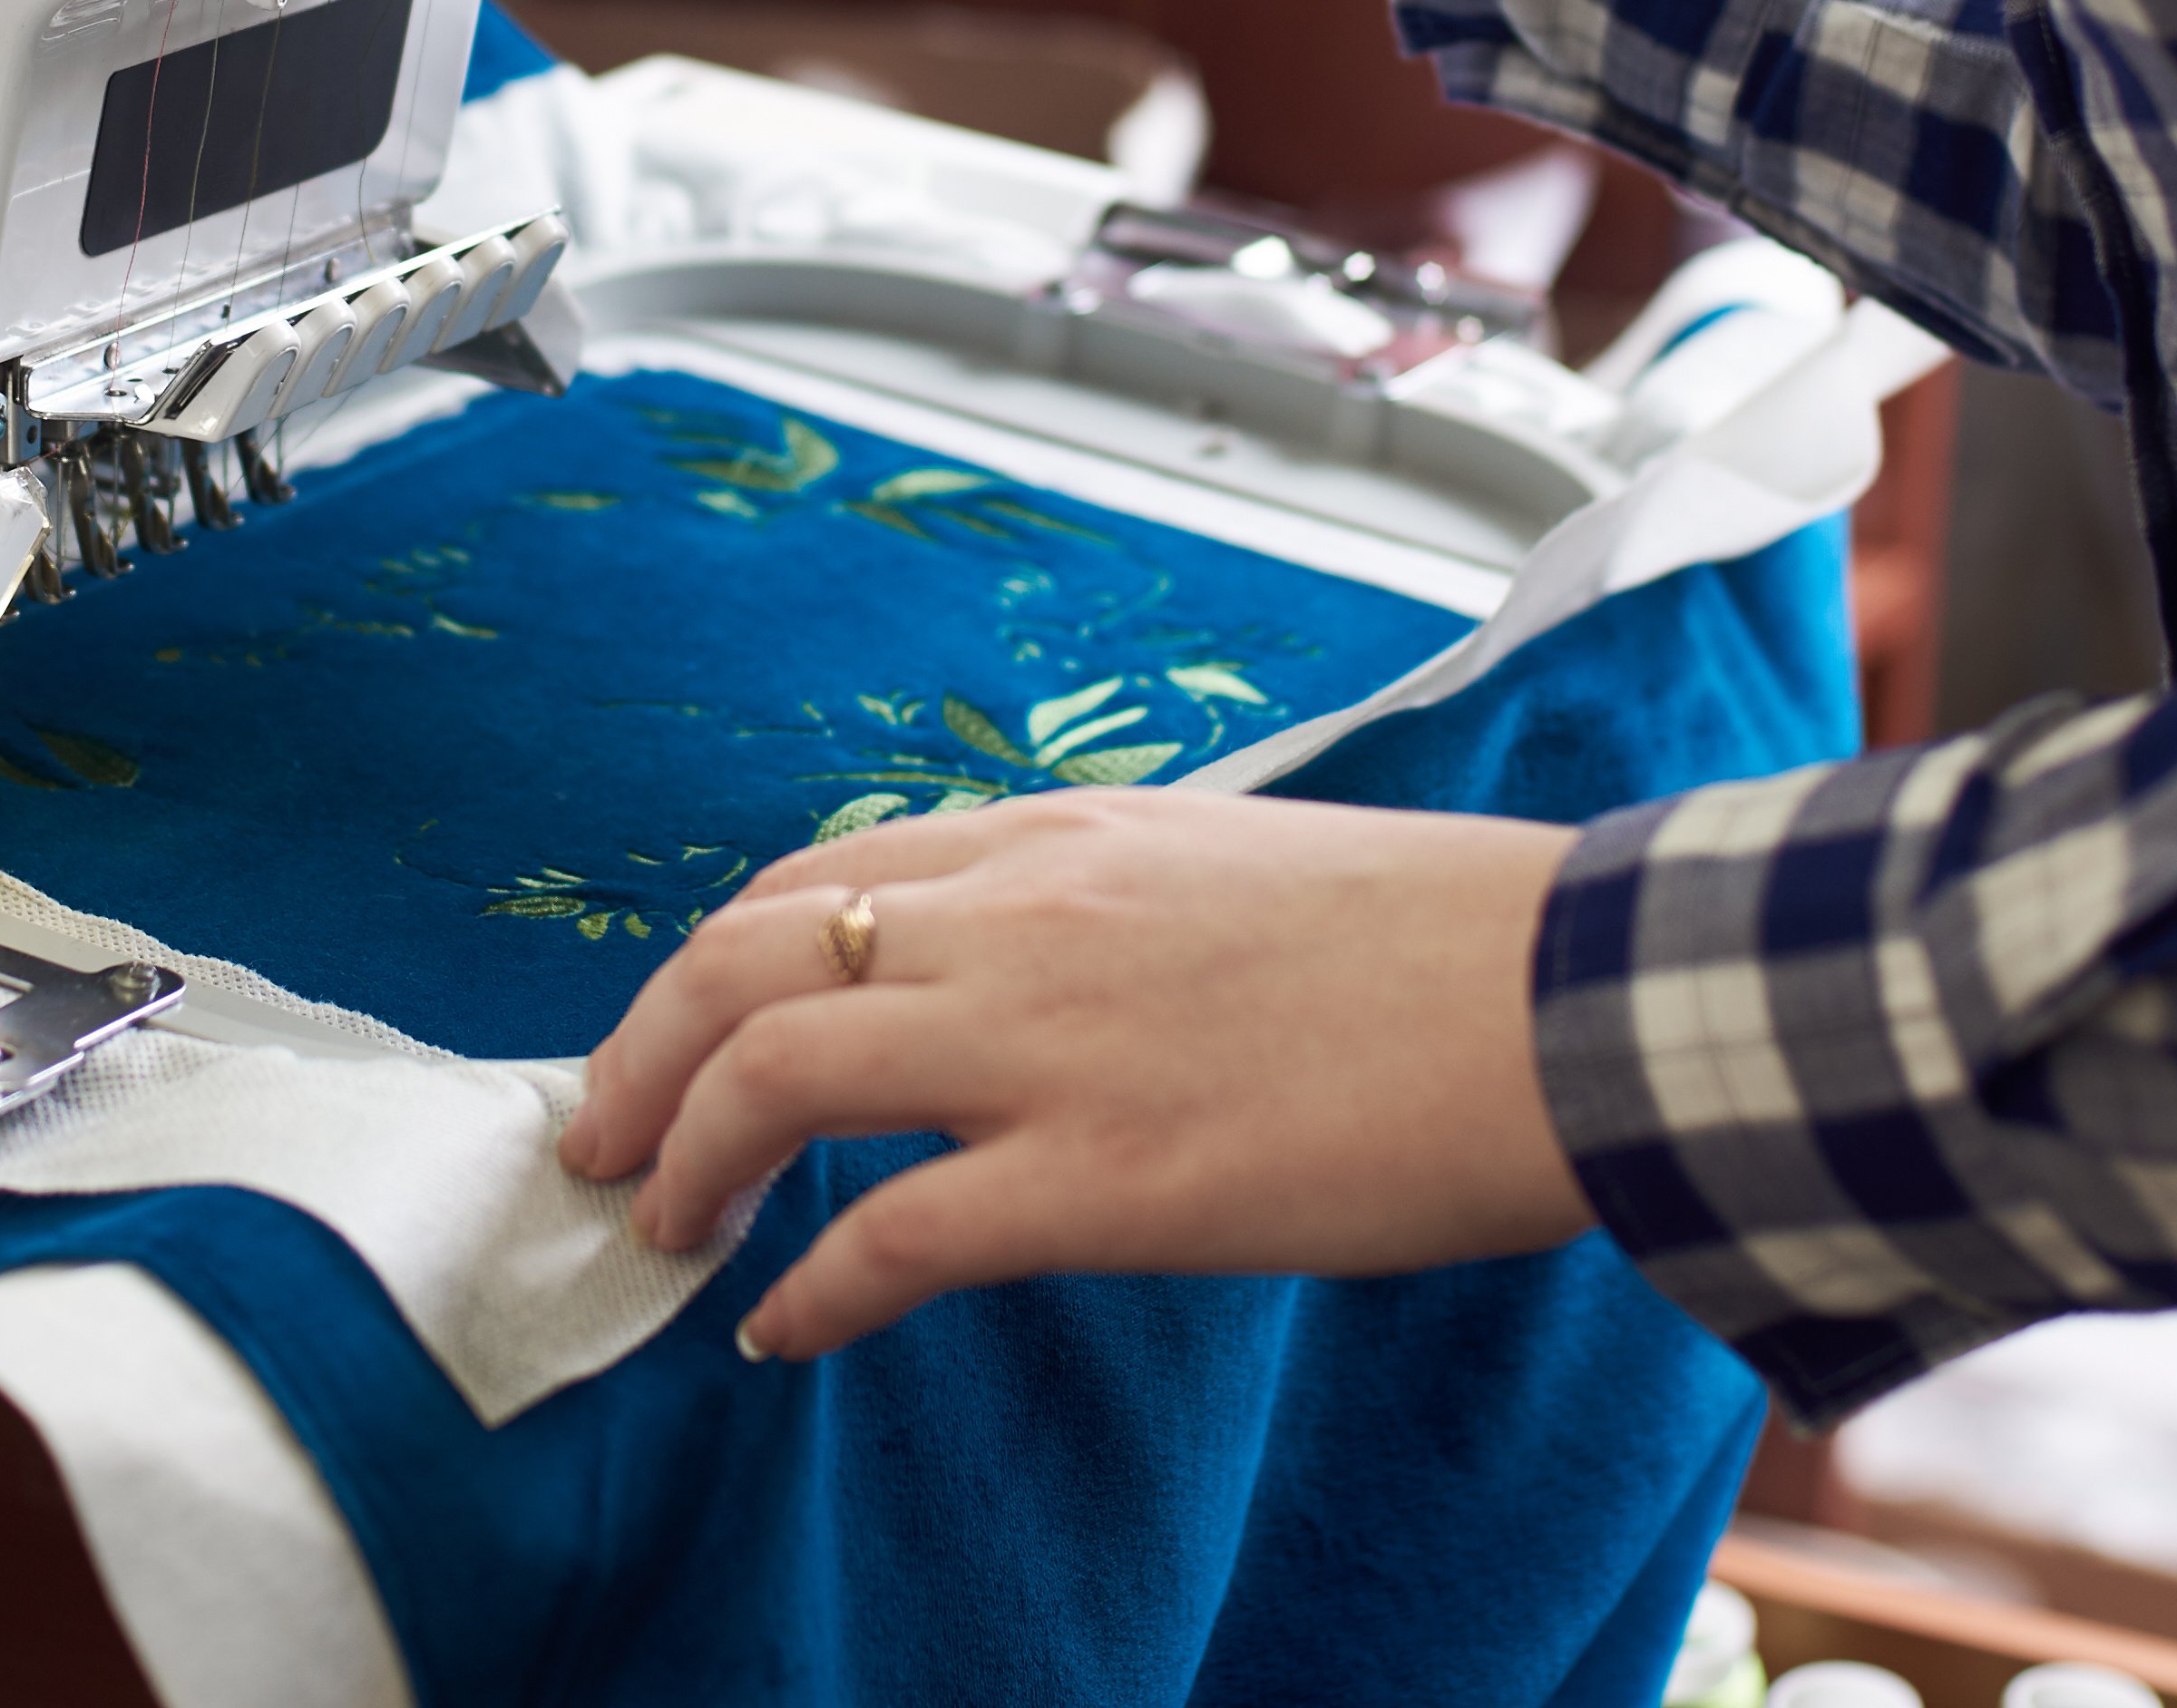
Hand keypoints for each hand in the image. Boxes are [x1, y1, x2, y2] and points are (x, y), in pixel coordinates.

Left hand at [558, 789, 1591, 1357]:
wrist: (1573, 998)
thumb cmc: (1447, 940)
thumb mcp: (1244, 861)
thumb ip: (1125, 903)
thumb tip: (1070, 966)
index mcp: (1066, 839)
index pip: (823, 874)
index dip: (718, 960)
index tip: (679, 1033)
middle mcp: (1026, 915)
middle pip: (744, 954)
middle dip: (642, 1051)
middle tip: (603, 1140)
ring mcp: (1053, 1042)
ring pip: (776, 1069)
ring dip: (688, 1157)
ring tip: (665, 1232)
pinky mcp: (1104, 1175)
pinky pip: (890, 1237)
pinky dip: (808, 1295)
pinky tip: (784, 1337)